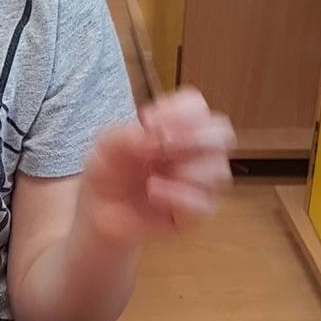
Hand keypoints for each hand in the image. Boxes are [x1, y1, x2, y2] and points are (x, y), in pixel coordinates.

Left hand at [78, 87, 233, 247]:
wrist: (98, 212)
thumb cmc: (108, 173)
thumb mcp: (106, 146)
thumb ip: (128, 135)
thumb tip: (157, 135)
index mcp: (176, 127)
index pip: (196, 106)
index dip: (179, 110)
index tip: (149, 121)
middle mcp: (194, 152)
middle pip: (221, 133)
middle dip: (193, 137)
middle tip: (163, 146)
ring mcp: (198, 183)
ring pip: (218, 169)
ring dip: (185, 169)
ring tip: (152, 176)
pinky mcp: (195, 214)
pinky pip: (205, 204)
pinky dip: (178, 196)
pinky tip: (154, 192)